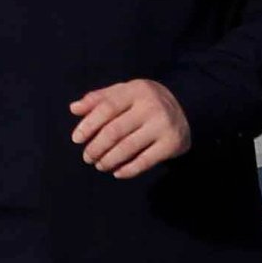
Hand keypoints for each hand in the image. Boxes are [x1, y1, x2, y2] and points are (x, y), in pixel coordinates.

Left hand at [68, 75, 191, 178]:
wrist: (188, 108)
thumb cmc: (146, 101)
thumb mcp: (125, 93)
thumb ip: (99, 99)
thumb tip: (74, 108)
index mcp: (136, 90)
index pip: (106, 107)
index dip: (88, 124)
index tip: (76, 139)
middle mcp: (150, 106)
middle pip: (115, 130)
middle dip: (96, 146)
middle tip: (87, 157)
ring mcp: (162, 125)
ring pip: (128, 148)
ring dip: (109, 160)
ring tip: (99, 165)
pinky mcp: (172, 144)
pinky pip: (145, 161)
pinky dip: (128, 170)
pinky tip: (117, 173)